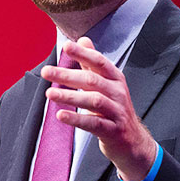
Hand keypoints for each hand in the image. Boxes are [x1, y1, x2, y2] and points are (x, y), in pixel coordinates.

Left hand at [41, 37, 156, 180]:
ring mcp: (117, 112)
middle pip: (92, 80)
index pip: (99, 62)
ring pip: (93, 100)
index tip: (65, 46)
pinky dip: (76, 119)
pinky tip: (61, 115)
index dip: (83, 54)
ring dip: (70, 96)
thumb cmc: (115, 109)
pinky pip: (93, 123)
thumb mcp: (107, 84)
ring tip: (50, 93)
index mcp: (115, 79)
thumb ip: (93, 64)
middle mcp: (118, 92)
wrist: (132, 141)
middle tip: (46, 72)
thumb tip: (83, 40)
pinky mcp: (113, 130)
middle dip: (68, 75)